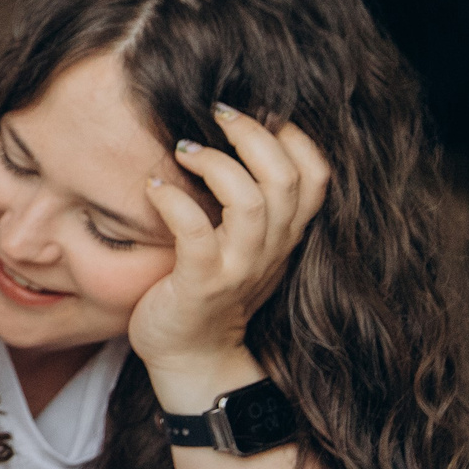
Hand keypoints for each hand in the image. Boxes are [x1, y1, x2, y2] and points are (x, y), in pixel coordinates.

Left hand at [132, 105, 328, 393]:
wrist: (191, 357)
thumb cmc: (209, 289)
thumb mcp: (243, 244)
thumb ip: (251, 203)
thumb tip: (234, 137)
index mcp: (285, 234)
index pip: (315, 175)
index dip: (293, 136)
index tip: (257, 111)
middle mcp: (271, 248)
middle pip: (285, 178)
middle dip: (251, 134)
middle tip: (214, 114)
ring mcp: (239, 268)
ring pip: (249, 202)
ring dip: (214, 164)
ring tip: (182, 151)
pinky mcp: (201, 285)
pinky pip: (195, 235)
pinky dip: (173, 203)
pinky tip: (152, 188)